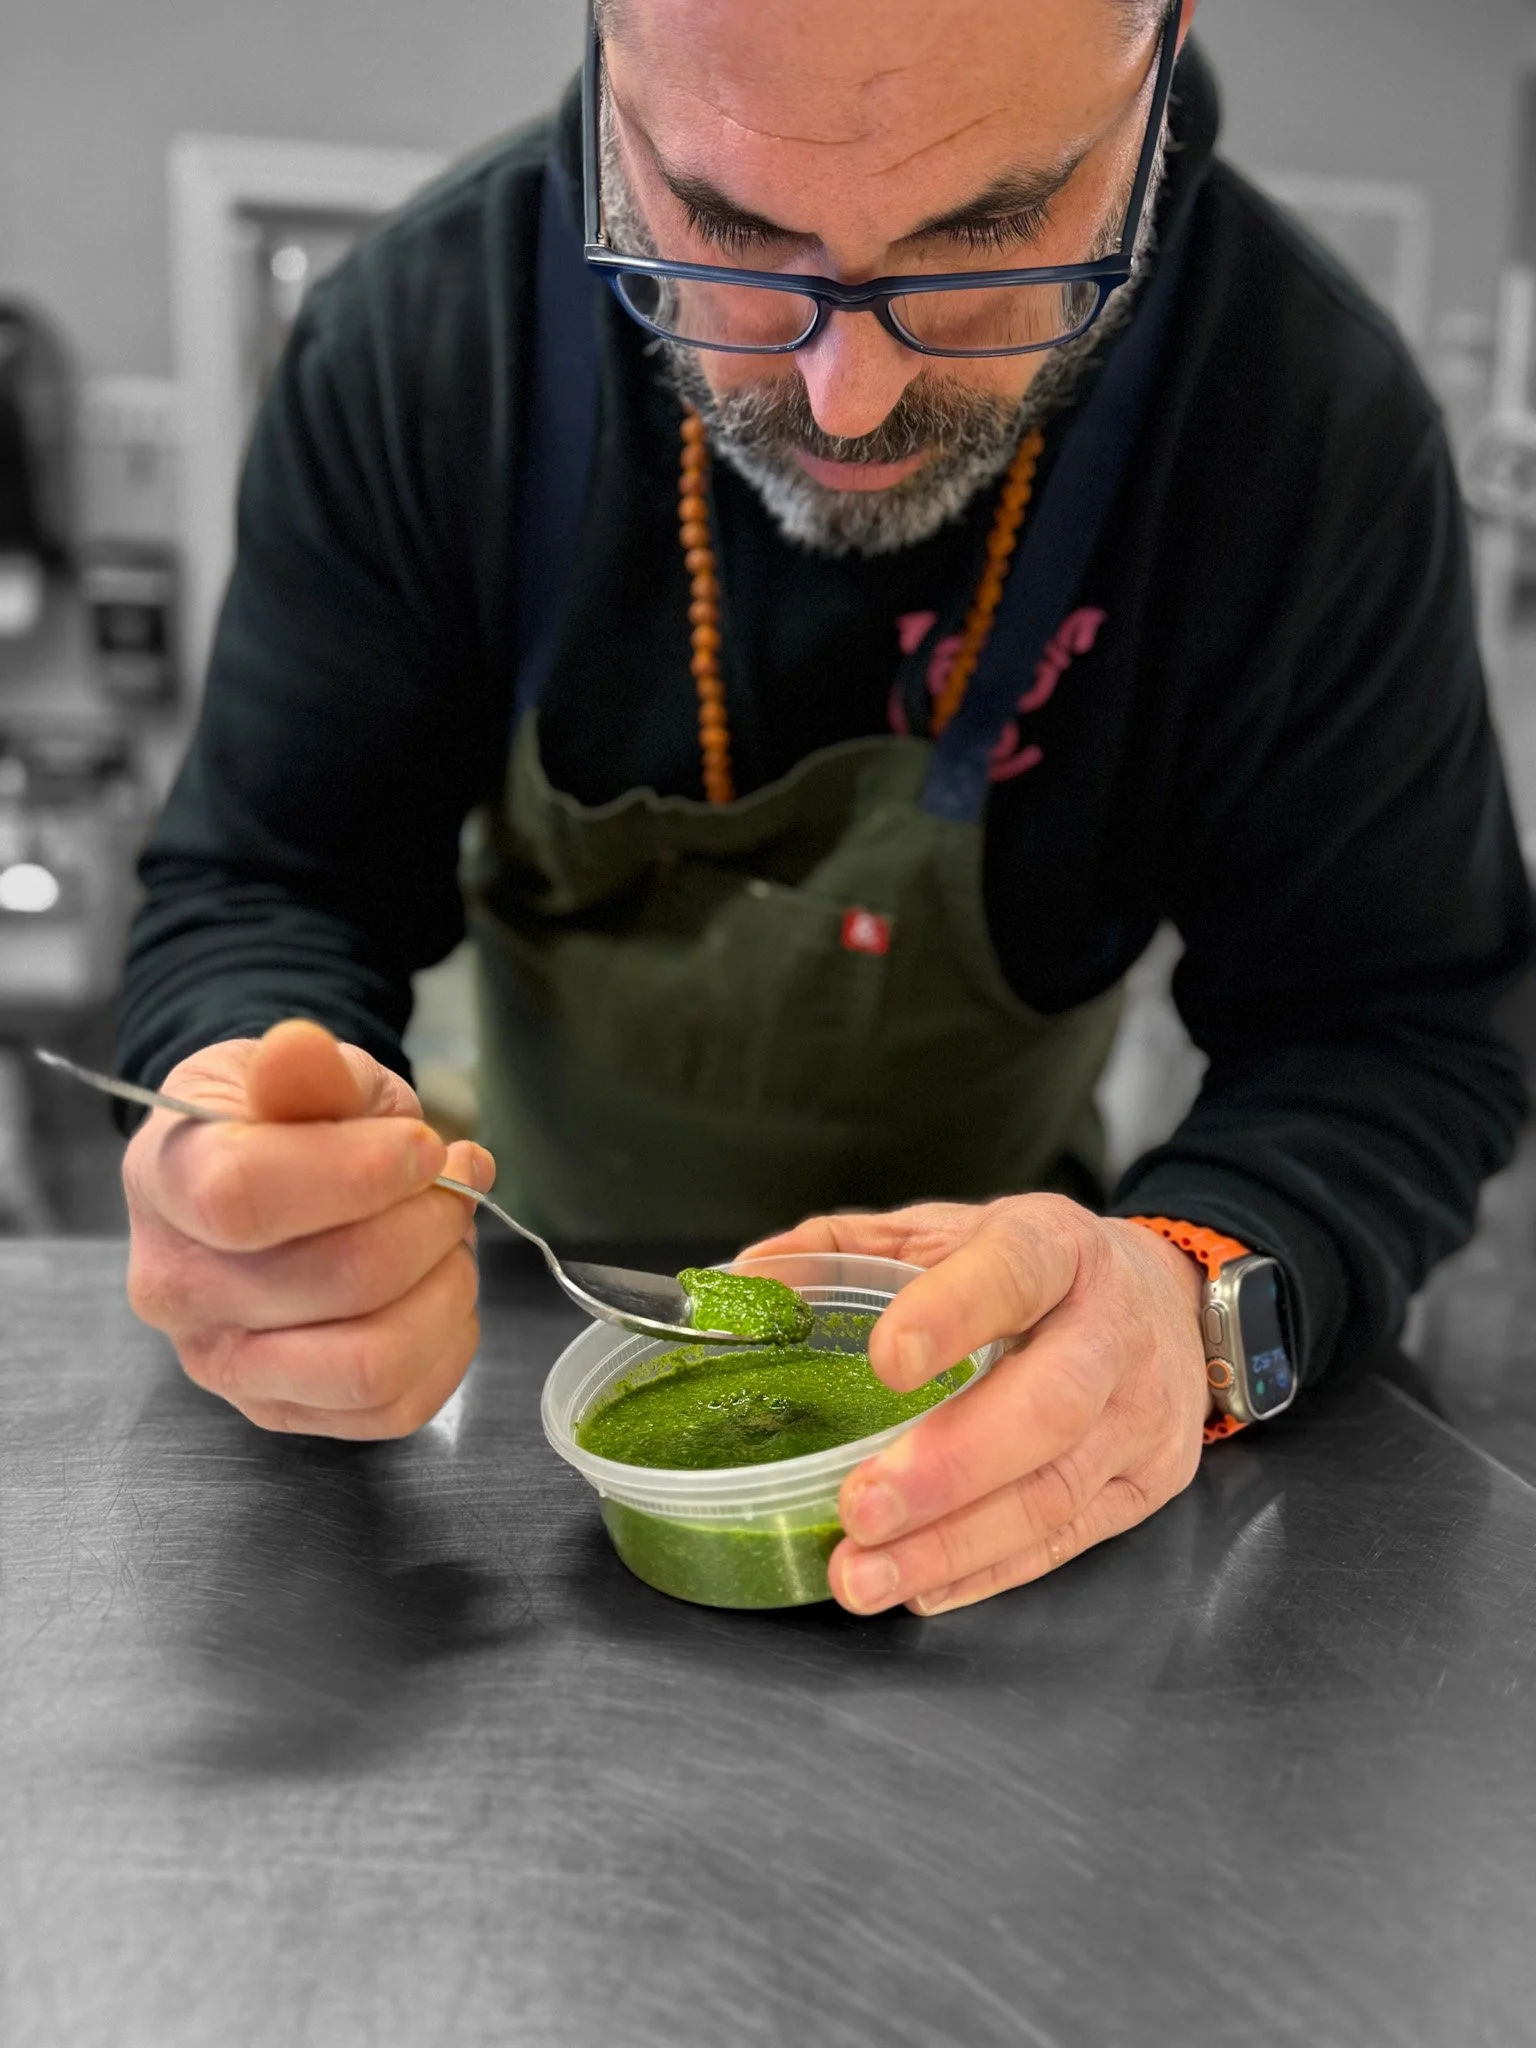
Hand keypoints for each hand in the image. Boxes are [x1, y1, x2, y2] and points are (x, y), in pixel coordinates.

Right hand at [124, 1019, 494, 1438]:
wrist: (262, 1177)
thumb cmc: (280, 1121)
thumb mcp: (296, 1073)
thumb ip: (306, 1069)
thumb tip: (297, 1049)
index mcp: (165, 1185)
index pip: (247, 1197)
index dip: (361, 1170)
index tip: (422, 1145)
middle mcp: (178, 1292)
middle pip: (339, 1279)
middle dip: (431, 1221)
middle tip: (452, 1182)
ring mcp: (227, 1366)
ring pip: (372, 1363)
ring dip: (446, 1287)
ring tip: (448, 1236)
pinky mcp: (284, 1413)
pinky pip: (395, 1409)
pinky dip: (448, 1344)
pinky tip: (440, 1287)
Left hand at [745, 1197, 1209, 1616]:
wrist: (1171, 1303)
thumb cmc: (1038, 1271)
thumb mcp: (951, 1232)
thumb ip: (844, 1249)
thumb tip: (739, 1281)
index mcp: (1057, 1246)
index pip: (1015, 1270)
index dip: (956, 1312)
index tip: (886, 1358)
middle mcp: (1112, 1329)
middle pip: (1051, 1403)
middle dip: (951, 1466)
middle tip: (861, 1507)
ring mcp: (1140, 1414)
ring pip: (1056, 1490)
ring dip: (954, 1544)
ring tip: (866, 1574)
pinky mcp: (1147, 1483)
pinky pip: (1066, 1540)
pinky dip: (988, 1572)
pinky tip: (922, 1587)